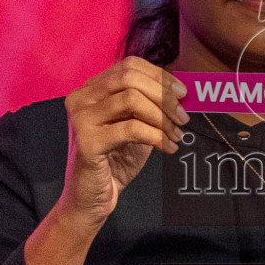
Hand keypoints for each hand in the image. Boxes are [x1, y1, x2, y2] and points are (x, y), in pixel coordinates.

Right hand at [58, 56, 186, 228]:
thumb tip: (182, 92)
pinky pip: (131, 129)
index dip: (159, 76)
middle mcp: (81, 99)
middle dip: (163, 95)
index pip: (129, 66)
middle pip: (129, 77)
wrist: (91, 198)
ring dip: (162, 117)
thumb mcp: (137, 125)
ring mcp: (81, 119)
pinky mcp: (87, 141)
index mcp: (91, 89)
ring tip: (176, 134)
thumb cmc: (115, 161)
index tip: (182, 93)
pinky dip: (157, 137)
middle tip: (183, 116)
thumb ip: (151, 106)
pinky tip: (168, 148)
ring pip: (131, 100)